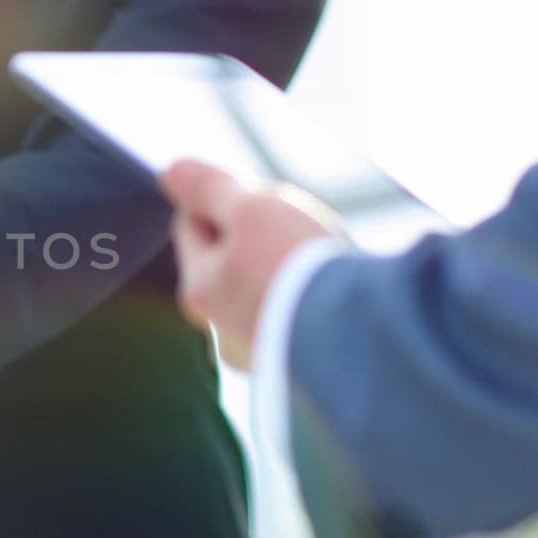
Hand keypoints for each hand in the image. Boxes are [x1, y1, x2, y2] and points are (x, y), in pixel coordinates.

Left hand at [161, 159, 335, 369]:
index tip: (264, 199)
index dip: (225, 199)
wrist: (367, 335)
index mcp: (199, 291)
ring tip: (322, 262)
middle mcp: (219, 332)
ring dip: (282, 267)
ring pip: (260, 287)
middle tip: (298, 230)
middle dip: (256, 236)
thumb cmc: (302, 266)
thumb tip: (169, 171)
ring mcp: (258, 354)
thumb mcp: (251, 210)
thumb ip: (209, 189)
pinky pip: (292, 316)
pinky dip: (305, 300)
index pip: (191, 223)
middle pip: (227, 259)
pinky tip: (332, 292)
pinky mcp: (294, 367)